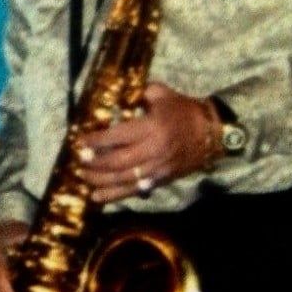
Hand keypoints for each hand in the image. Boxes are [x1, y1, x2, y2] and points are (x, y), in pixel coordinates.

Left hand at [73, 83, 217, 202]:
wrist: (212, 133)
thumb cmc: (183, 110)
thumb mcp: (160, 94)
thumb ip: (137, 94)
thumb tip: (114, 95)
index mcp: (152, 127)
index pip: (118, 136)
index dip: (96, 140)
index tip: (80, 141)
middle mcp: (153, 150)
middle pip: (117, 161)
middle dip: (94, 162)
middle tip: (79, 160)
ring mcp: (157, 168)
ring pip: (123, 179)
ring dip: (100, 180)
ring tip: (82, 177)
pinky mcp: (161, 180)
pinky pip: (134, 190)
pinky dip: (114, 195)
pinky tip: (97, 197)